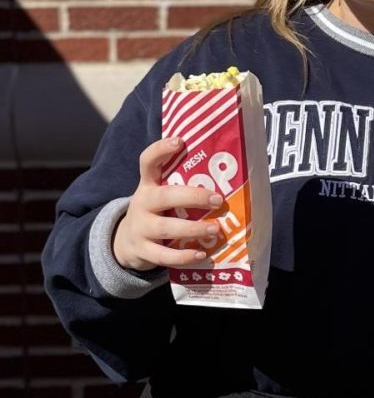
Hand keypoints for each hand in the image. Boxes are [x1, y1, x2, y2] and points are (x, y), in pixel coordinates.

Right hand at [112, 138, 223, 270]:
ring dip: (193, 229)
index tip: (180, 141)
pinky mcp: (143, 251)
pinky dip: (184, 256)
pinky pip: (164, 256)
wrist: (125, 242)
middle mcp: (142, 203)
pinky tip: (202, 255)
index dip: (160, 150)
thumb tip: (224, 178)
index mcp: (147, 185)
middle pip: (164, 197)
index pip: (147, 161)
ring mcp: (140, 228)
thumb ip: (180, 187)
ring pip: (166, 228)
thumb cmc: (155, 212)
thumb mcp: (159, 195)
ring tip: (216, 229)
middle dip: (192, 197)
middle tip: (217, 199)